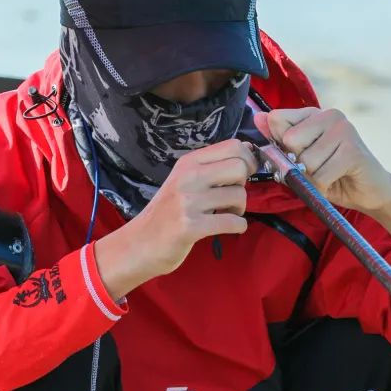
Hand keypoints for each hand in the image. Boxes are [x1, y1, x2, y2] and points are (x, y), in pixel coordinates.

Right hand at [94, 138, 258, 297]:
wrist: (140, 244)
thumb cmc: (167, 213)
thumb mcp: (184, 181)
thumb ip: (212, 168)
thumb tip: (250, 153)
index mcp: (188, 162)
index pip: (233, 146)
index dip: (247, 160)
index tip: (242, 176)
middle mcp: (188, 177)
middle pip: (240, 167)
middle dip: (244, 185)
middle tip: (231, 198)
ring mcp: (188, 201)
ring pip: (239, 196)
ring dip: (239, 210)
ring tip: (225, 215)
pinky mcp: (191, 226)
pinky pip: (233, 222)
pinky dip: (239, 227)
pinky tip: (228, 228)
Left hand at [254, 106, 390, 213]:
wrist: (370, 192)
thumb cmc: (334, 175)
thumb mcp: (301, 157)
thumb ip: (280, 138)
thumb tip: (259, 118)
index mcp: (315, 114)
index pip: (277, 120)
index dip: (282, 146)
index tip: (300, 155)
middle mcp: (330, 115)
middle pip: (290, 141)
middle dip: (299, 164)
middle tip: (319, 168)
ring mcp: (344, 131)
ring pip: (306, 162)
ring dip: (314, 178)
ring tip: (330, 175)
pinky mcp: (352, 151)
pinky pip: (321, 175)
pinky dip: (324, 187)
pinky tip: (337, 181)